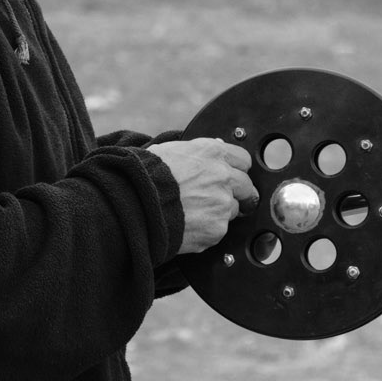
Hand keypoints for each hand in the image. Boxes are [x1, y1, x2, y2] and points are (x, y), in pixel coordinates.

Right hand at [147, 137, 258, 254]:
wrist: (135, 204)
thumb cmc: (146, 176)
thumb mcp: (172, 150)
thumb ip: (198, 152)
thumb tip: (212, 150)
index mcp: (213, 153)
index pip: (244, 160)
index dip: (235, 169)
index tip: (230, 175)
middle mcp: (223, 176)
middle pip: (246, 186)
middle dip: (236, 192)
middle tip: (216, 197)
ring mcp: (223, 204)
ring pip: (233, 210)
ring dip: (219, 211)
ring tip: (194, 212)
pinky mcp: (217, 228)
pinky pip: (219, 230)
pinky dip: (207, 229)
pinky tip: (188, 224)